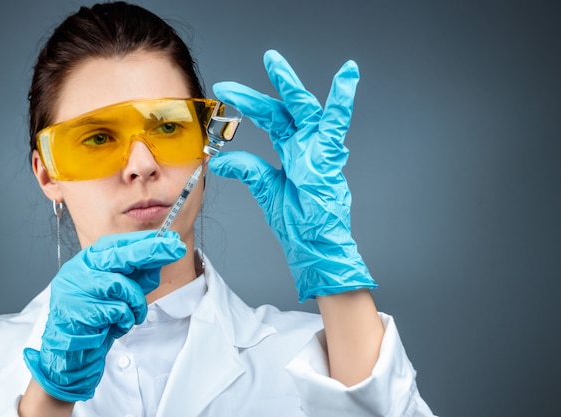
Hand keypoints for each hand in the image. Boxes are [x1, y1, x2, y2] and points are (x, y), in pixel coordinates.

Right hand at [23, 230, 185, 401]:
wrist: (73, 354)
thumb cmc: (99, 318)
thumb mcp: (123, 292)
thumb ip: (139, 275)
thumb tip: (164, 254)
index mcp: (88, 261)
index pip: (119, 244)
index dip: (146, 241)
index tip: (172, 238)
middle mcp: (78, 270)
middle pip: (120, 256)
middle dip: (152, 252)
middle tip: (177, 248)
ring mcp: (75, 290)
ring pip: (122, 286)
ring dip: (136, 304)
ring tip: (131, 315)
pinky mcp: (77, 311)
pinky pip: (117, 311)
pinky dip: (125, 321)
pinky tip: (115, 326)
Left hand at [208, 50, 376, 301]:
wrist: (314, 244)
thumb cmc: (298, 220)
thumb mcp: (266, 189)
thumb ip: (247, 170)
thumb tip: (219, 160)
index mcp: (292, 151)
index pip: (270, 119)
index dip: (248, 104)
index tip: (224, 92)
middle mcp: (305, 145)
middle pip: (284, 110)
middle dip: (265, 90)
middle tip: (254, 68)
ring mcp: (317, 149)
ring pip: (305, 110)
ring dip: (290, 87)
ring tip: (275, 63)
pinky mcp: (328, 157)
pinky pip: (335, 124)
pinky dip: (341, 101)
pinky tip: (347, 76)